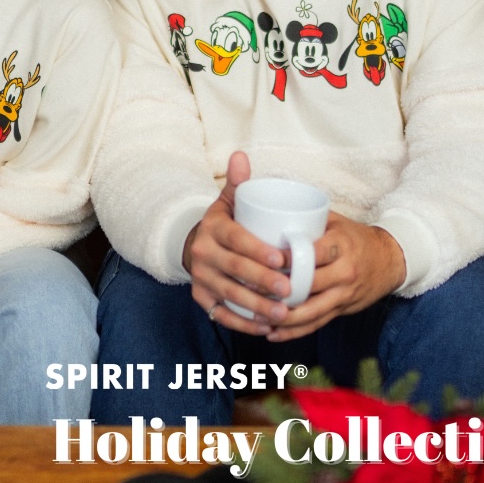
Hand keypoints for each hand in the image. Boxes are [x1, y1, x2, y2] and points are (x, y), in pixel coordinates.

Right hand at [182, 151, 291, 334]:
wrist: (194, 245)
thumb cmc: (225, 224)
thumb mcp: (228, 201)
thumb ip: (239, 182)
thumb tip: (242, 155)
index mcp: (213, 229)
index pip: (234, 240)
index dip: (256, 250)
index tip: (281, 258)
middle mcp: (203, 255)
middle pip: (233, 270)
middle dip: (261, 281)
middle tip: (289, 289)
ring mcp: (201, 278)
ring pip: (229, 295)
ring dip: (256, 306)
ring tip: (283, 312)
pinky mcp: (202, 298)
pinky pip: (222, 314)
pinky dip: (243, 323)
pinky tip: (265, 327)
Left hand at [265, 215, 404, 341]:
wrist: (391, 259)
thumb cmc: (354, 237)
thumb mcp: (334, 221)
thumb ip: (304, 219)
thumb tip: (264, 210)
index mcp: (341, 246)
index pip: (312, 254)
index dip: (286, 259)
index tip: (260, 261)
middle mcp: (345, 272)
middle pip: (309, 285)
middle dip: (278, 290)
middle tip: (248, 289)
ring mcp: (344, 294)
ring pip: (311, 311)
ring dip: (282, 317)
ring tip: (256, 316)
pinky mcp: (342, 309)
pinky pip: (317, 324)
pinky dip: (294, 331)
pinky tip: (272, 334)